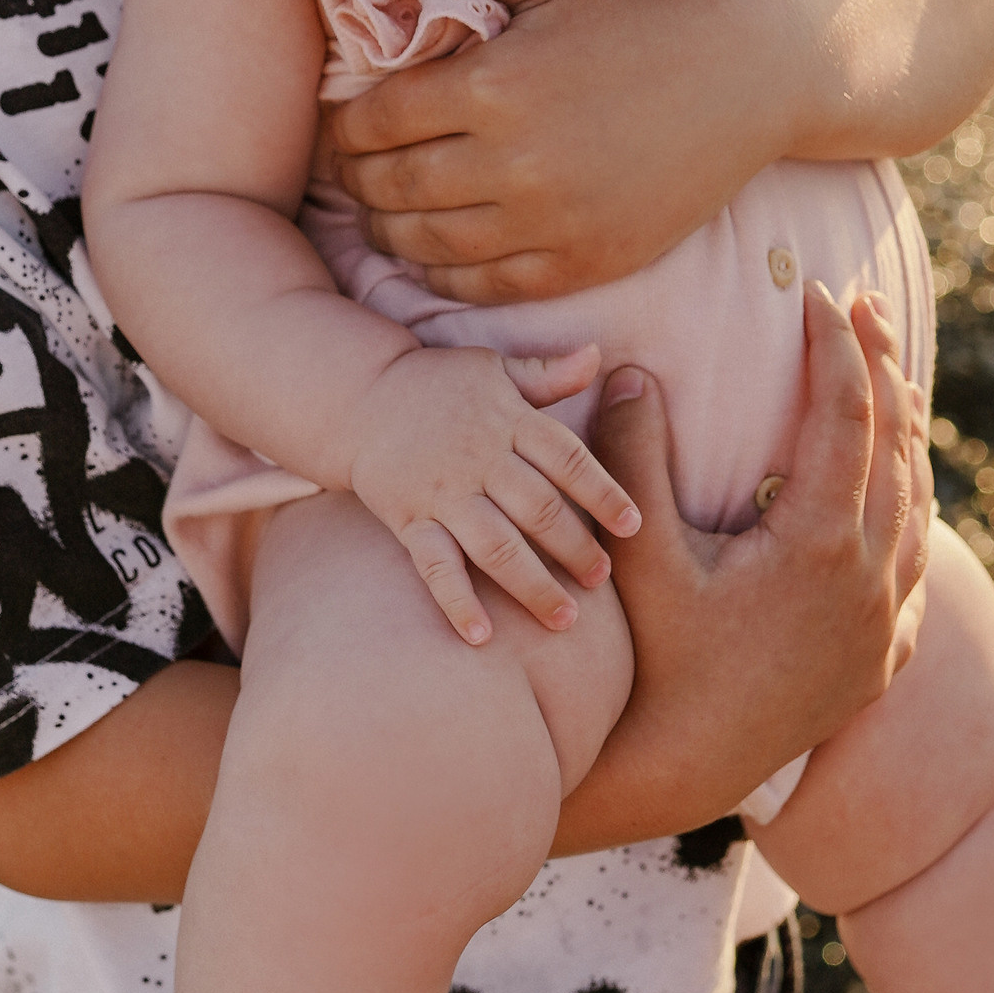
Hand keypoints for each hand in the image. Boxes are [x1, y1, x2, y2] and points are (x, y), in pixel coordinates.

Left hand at [321, 0, 774, 305]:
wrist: (746, 72)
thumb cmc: (637, 6)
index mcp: (492, 85)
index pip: (374, 123)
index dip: (345, 128)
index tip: (346, 125)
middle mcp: (514, 164)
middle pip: (391, 188)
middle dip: (356, 180)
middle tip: (352, 170)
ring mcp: (550, 222)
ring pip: (426, 245)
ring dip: (388, 229)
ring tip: (383, 208)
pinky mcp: (583, 262)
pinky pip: (484, 287)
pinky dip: (443, 274)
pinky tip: (436, 249)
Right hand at [346, 340, 639, 647]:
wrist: (360, 397)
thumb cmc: (438, 385)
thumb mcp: (494, 370)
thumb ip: (547, 375)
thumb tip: (599, 356)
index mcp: (507, 420)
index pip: (566, 458)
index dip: (603, 492)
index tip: (633, 526)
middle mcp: (479, 458)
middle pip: (538, 508)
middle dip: (575, 547)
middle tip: (603, 580)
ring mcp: (443, 493)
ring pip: (496, 545)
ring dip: (532, 584)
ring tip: (566, 619)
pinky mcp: (409, 519)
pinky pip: (434, 565)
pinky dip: (456, 601)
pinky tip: (481, 636)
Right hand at [553, 287, 931, 853]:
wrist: (684, 772)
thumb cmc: (652, 664)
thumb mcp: (638, 556)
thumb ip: (635, 458)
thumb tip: (635, 370)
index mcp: (820, 544)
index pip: (843, 414)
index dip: (834, 346)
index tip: (818, 294)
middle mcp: (871, 581)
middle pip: (895, 448)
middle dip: (880, 369)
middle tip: (867, 306)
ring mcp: (884, 624)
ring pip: (917, 505)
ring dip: (906, 435)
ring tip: (895, 380)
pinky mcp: (883, 660)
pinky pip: (917, 566)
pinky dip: (912, 510)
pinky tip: (904, 493)